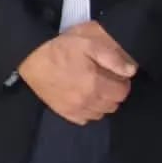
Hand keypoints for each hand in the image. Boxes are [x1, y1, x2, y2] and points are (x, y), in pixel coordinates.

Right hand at [17, 21, 136, 125]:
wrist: (31, 58)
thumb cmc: (60, 49)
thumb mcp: (87, 43)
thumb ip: (111, 57)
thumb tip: (130, 71)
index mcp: (95, 83)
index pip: (123, 91)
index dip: (121, 81)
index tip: (113, 73)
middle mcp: (88, 100)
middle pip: (114, 104)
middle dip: (113, 91)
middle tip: (103, 78)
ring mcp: (76, 109)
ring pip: (102, 113)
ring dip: (103, 102)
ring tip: (94, 87)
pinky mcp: (65, 113)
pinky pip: (86, 119)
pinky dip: (89, 110)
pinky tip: (83, 97)